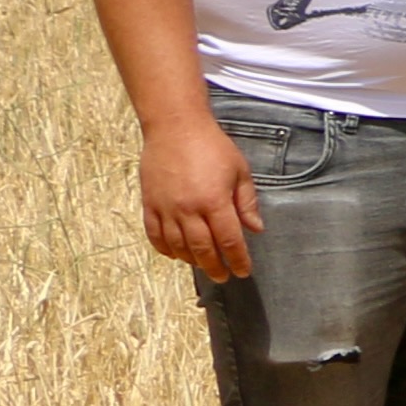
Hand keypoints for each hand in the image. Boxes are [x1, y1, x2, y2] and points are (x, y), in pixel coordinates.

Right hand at [139, 114, 258, 280]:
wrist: (176, 128)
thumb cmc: (213, 147)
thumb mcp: (240, 171)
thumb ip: (246, 203)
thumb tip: (256, 229)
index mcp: (215, 201)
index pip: (229, 240)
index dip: (238, 259)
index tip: (243, 271)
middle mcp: (188, 209)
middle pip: (202, 249)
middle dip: (215, 267)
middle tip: (223, 277)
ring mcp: (166, 208)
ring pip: (177, 246)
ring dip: (191, 260)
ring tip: (202, 265)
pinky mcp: (149, 204)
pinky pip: (154, 235)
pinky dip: (165, 249)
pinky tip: (175, 254)